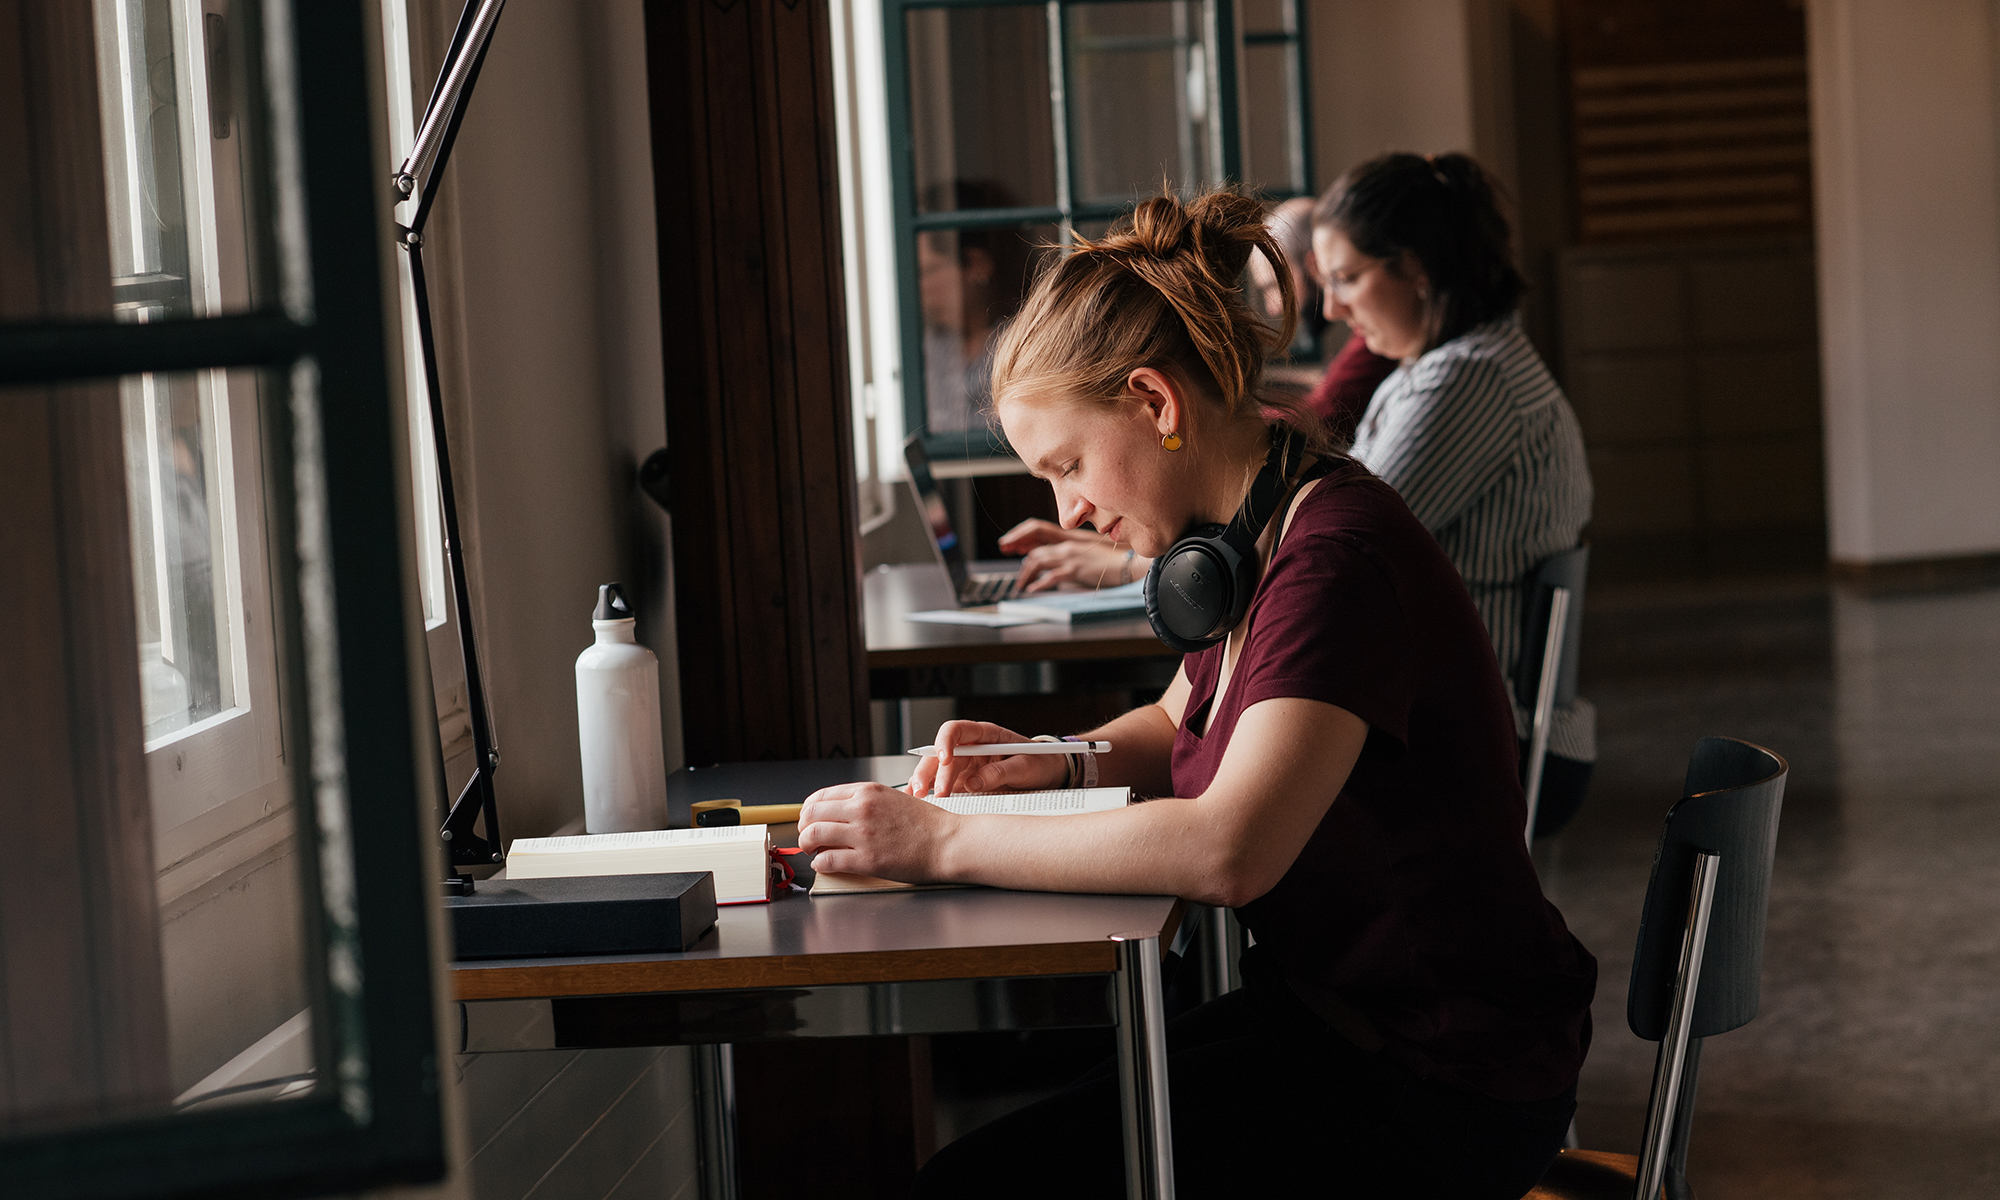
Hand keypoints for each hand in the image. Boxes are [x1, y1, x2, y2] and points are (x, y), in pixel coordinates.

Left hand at [798, 782, 953, 880]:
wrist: (948, 842)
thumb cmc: (927, 824)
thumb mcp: (893, 798)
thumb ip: (866, 802)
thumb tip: (839, 812)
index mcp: (867, 791)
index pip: (820, 796)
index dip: (808, 811)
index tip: (809, 820)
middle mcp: (861, 808)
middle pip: (811, 814)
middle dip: (803, 827)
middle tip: (807, 837)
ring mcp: (862, 834)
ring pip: (813, 835)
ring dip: (807, 845)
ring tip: (813, 851)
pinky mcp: (866, 860)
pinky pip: (827, 860)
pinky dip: (820, 863)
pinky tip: (825, 864)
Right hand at [908, 719, 1067, 797]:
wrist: (1049, 774)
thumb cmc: (1040, 762)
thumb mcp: (1025, 766)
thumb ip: (1000, 772)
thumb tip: (972, 783)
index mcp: (985, 734)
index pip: (956, 730)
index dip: (945, 742)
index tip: (944, 759)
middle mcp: (970, 747)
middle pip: (940, 753)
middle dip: (931, 771)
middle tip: (928, 792)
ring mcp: (966, 765)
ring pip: (937, 770)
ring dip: (925, 782)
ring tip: (917, 798)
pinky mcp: (965, 782)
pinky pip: (943, 784)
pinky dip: (930, 791)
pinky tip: (919, 800)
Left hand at [1000, 520, 1146, 591]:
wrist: (1132, 562)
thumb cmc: (1116, 557)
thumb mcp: (1092, 550)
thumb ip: (1074, 552)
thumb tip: (1060, 563)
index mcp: (1071, 536)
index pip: (1039, 529)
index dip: (1021, 535)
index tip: (1010, 544)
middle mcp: (1068, 543)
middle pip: (1035, 547)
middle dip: (1018, 554)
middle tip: (1009, 563)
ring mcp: (1071, 556)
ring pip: (1038, 561)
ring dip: (1025, 574)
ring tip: (1021, 585)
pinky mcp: (1076, 569)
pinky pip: (1050, 577)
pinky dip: (1039, 584)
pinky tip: (1033, 590)